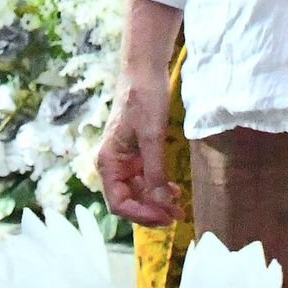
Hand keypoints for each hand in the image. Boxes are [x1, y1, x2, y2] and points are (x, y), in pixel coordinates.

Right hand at [97, 75, 182, 227]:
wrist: (144, 70)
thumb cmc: (143, 99)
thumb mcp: (151, 137)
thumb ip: (155, 173)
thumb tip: (162, 204)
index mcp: (108, 161)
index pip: (119, 203)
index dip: (141, 215)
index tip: (164, 217)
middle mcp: (113, 164)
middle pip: (128, 200)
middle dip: (152, 210)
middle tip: (177, 216)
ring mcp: (125, 159)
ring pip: (138, 191)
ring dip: (157, 201)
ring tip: (179, 208)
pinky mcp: (136, 152)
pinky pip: (145, 178)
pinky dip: (159, 186)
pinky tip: (174, 190)